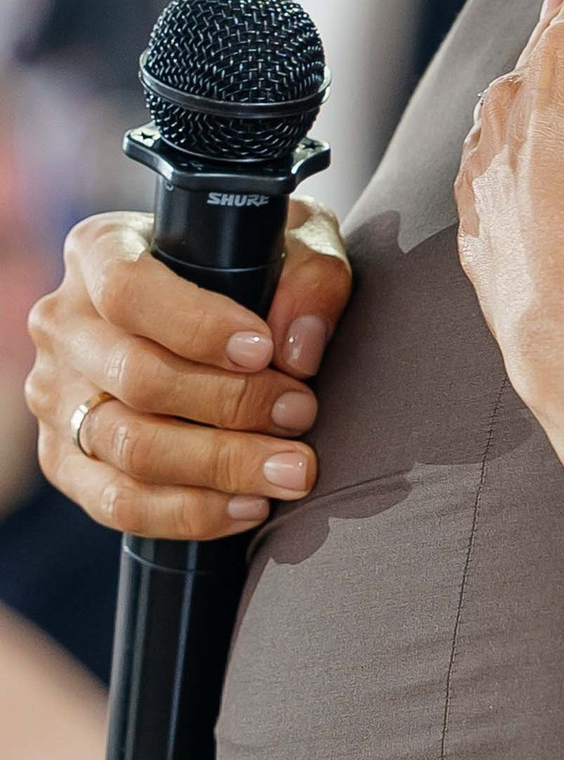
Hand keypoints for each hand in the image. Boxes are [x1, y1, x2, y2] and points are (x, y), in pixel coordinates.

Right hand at [25, 197, 350, 538]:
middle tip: (302, 414)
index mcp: (100, 252)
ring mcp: (56, 396)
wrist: (219, 327)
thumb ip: (311, 276)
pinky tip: (251, 505)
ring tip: (294, 468)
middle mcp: (64, 323)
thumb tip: (297, 347)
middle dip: (233, 405)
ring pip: (131, 448)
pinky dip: (192, 514)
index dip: (198, 326)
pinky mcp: (65, 460)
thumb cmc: (254, 274)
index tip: (264, 351)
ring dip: (224, 467)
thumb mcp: (295, 245)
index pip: (129, 291)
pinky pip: (119, 505)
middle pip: (137, 378)